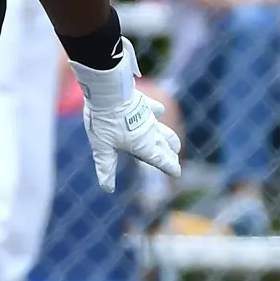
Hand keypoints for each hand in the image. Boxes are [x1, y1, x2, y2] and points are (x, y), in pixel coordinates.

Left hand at [68, 41, 181, 191]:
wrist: (109, 92)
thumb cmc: (104, 121)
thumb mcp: (102, 147)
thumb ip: (106, 167)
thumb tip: (107, 188)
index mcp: (143, 146)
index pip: (161, 160)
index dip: (170, 167)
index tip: (178, 173)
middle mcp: (150, 133)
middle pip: (165, 146)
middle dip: (171, 155)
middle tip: (175, 160)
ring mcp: (149, 117)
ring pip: (164, 130)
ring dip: (170, 138)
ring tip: (175, 144)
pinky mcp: (144, 103)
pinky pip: (155, 109)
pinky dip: (158, 112)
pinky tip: (160, 111)